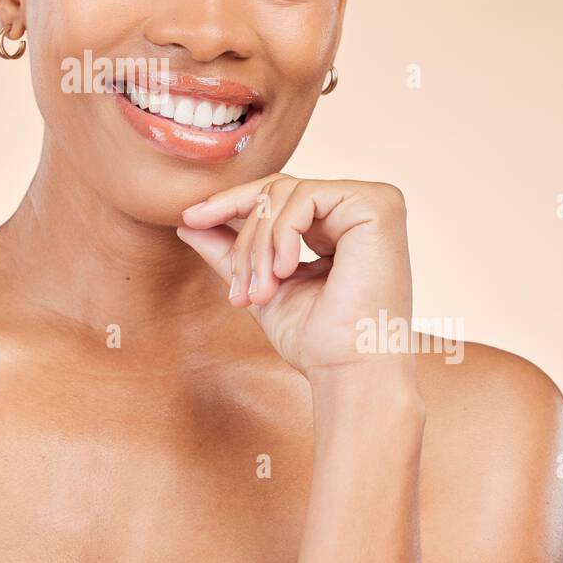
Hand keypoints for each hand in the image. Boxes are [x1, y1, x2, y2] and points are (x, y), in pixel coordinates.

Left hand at [176, 174, 414, 380]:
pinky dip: (282, 236)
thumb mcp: (262, 285)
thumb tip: (186, 223)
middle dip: (245, 240)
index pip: (278, 195)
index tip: (191, 219)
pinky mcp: (376, 204)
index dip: (231, 203)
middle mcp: (358, 207)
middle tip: (239, 291)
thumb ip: (230, 252)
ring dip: (259, 247)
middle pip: (277, 191)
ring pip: (285, 195)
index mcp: (340, 224)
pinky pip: (305, 197)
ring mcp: (372, 201)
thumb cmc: (315, 340)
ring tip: (261, 292)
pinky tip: (286, 272)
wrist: (348, 371)